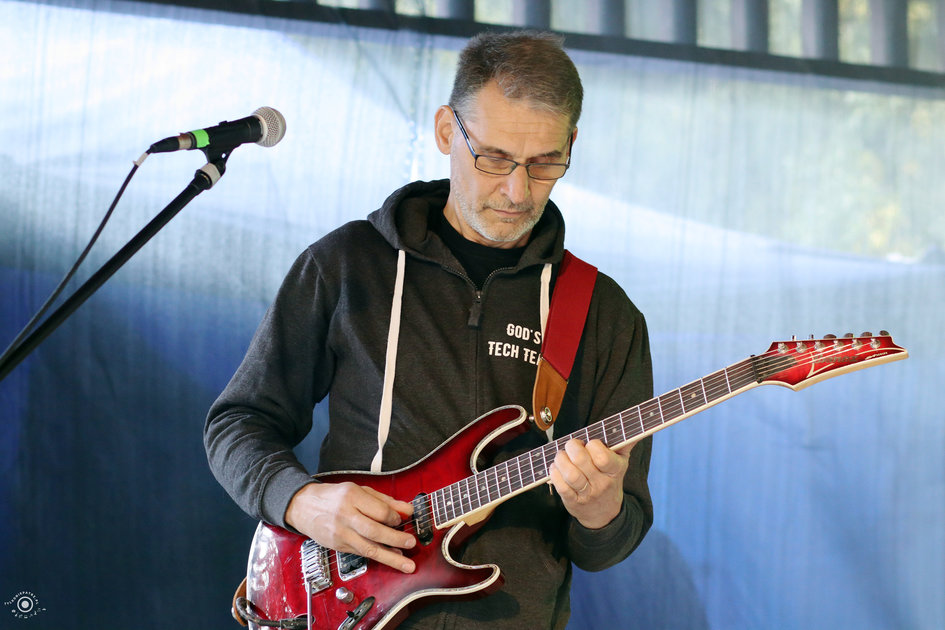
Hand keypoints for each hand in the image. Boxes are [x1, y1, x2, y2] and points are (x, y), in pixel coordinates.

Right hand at [285, 482, 416, 572]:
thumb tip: (407, 509)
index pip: (379, 511)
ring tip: (407, 564)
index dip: (394, 517)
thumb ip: (385, 501)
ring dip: (390, 557)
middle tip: (411, 542)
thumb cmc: (334, 496)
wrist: (303, 506)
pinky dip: (378, 557)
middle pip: (374, 531)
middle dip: (396, 539)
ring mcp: (340, 533)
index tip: (402, 519)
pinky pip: (361, 553)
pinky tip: (390, 557)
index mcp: (352, 497)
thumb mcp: (360, 490)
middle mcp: (345, 516)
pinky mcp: (338, 546)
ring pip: (368, 548)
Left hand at [549, 438, 632, 529]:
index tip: (589, 443)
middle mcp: (602, 483)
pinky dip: (555, 474)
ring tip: (561, 456)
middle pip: (581, 461)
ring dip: (561, 460)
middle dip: (571, 447)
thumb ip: (625, 442)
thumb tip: (630, 425)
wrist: (605, 512)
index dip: (592, 445)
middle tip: (571, 446)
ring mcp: (587, 494)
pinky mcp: (573, 502)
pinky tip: (556, 468)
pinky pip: (561, 487)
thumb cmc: (610, 479)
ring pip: (570, 474)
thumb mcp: (621, 462)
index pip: (602, 456)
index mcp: (615, 470)